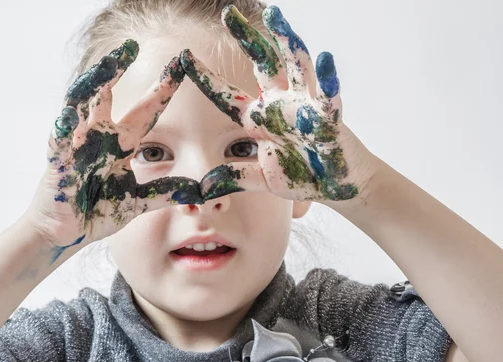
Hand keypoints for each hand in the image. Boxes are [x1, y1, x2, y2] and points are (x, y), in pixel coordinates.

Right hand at [27, 40, 202, 250]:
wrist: (66, 234)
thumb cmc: (98, 213)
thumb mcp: (137, 203)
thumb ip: (165, 193)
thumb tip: (199, 190)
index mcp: (121, 145)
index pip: (145, 111)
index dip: (162, 90)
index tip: (180, 67)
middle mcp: (100, 137)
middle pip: (110, 95)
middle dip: (119, 70)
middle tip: (132, 45)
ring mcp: (78, 145)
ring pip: (83, 103)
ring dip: (95, 82)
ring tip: (110, 62)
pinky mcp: (59, 160)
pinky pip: (61, 137)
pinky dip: (67, 124)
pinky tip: (75, 109)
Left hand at [181, 5, 377, 204]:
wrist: (334, 185)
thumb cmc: (299, 176)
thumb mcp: (260, 177)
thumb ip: (234, 177)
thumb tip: (203, 187)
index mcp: (259, 118)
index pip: (227, 94)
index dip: (206, 77)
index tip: (183, 57)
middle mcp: (280, 104)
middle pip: (261, 63)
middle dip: (246, 38)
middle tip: (228, 12)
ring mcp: (305, 106)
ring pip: (295, 65)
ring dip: (285, 39)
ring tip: (275, 14)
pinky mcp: (329, 117)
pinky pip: (328, 95)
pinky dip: (328, 78)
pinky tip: (326, 56)